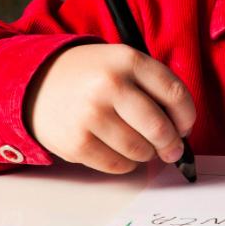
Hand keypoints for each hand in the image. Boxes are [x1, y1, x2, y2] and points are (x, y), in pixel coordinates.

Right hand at [22, 43, 196, 174]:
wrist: (37, 82)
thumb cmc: (91, 75)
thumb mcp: (122, 63)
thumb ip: (153, 87)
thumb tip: (182, 128)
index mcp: (129, 60)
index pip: (175, 94)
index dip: (187, 117)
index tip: (186, 127)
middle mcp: (110, 85)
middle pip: (159, 127)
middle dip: (172, 144)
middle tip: (172, 150)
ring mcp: (91, 115)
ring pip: (140, 150)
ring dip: (147, 154)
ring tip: (142, 147)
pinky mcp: (76, 142)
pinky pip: (117, 164)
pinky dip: (126, 164)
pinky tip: (121, 152)